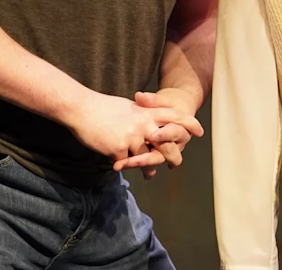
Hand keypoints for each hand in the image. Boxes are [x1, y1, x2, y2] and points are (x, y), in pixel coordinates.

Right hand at [65, 90, 202, 175]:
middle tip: (176, 164)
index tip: (200, 132)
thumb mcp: (129, 107)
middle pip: (166, 142)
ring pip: (146, 157)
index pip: (174, 117)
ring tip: (150, 175)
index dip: (188, 124)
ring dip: (148, 167)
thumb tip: (151, 120)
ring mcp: (131, 137)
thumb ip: (143, 115)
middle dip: (172, 155)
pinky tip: (123, 170)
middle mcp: (143, 124)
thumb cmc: (103, 107)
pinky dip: (126, 167)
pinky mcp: (118, 148)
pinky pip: (126, 163)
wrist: (81, 109)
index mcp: (146, 112)